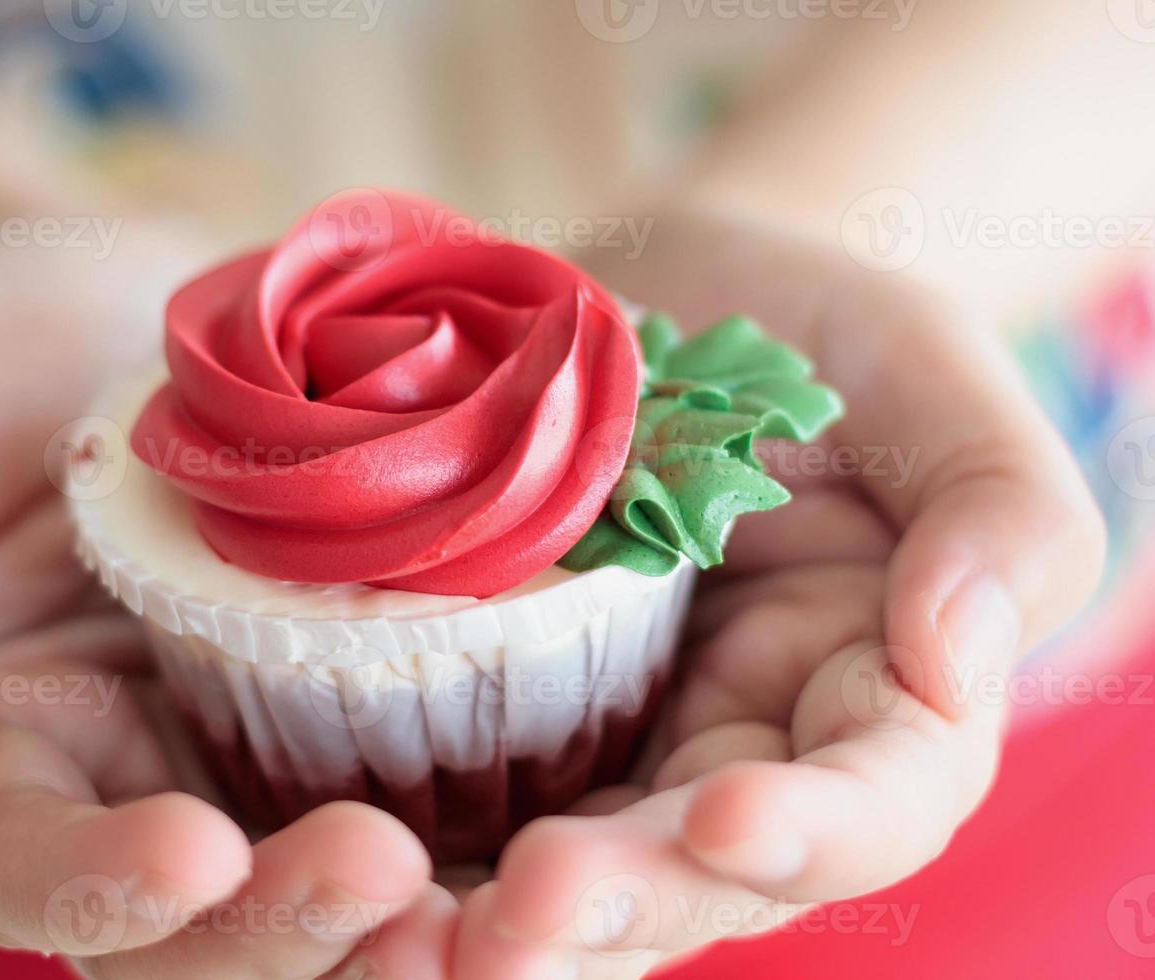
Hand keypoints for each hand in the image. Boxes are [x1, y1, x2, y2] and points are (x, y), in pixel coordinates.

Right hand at [0, 238, 454, 978]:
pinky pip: (422, 772)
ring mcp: (252, 743)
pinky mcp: (353, 686)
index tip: (197, 854)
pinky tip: (553, 815)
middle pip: (201, 929)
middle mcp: (132, 786)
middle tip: (386, 871)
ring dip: (400, 917)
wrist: (103, 295)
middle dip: (288, 928)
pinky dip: (484, 817)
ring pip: (322, 885)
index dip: (100, 890)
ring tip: (496, 899)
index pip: (33, 878)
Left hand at [451, 205, 1106, 978]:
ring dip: (508, 927)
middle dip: (628, 900)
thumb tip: (957, 661)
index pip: (876, 798)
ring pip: (581, 879)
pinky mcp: (503, 721)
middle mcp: (739, 745)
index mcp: (867, 686)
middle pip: (702, 873)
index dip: (814, 828)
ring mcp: (614, 744)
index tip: (725, 817)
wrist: (652, 292)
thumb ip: (999, 512)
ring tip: (417, 939)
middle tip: (530, 913)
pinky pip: (467, 814)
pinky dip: (419, 867)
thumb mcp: (926, 373)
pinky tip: (354, 880)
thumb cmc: (807, 325)